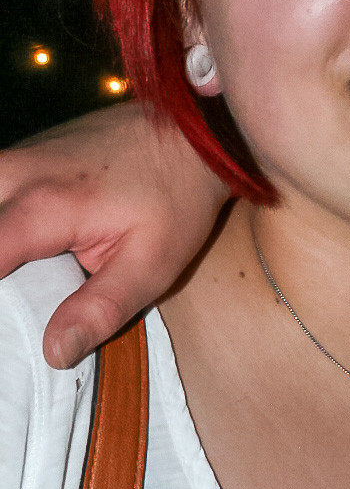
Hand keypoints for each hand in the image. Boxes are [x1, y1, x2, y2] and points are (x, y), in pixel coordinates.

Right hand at [0, 104, 228, 366]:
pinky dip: (1, 227)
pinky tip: (23, 255)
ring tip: (23, 282)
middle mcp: (13, 174)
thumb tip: (53, 354)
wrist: (191, 135)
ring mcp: (12, 159)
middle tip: (20, 297)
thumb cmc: (175, 199)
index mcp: (41, 206)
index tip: (7, 328)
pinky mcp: (19, 157)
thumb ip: (98, 310)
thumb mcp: (151, 266)